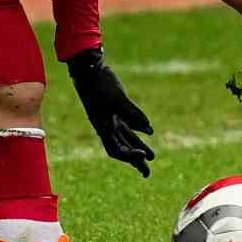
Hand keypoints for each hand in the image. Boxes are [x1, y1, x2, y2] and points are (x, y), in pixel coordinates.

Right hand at [66, 47, 154, 176]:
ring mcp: (109, 117)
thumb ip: (132, 113)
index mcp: (102, 127)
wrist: (89, 68)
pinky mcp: (114, 108)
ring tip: (152, 156)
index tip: (143, 156)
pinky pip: (127, 124)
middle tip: (147, 173)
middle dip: (135, 160)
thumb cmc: (100, 83)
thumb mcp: (117, 98)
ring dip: (138, 146)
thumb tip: (149, 130)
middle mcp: (106, 126)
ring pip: (126, 137)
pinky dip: (138, 129)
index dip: (129, 156)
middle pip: (122, 148)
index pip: (116, 149)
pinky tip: (148, 131)